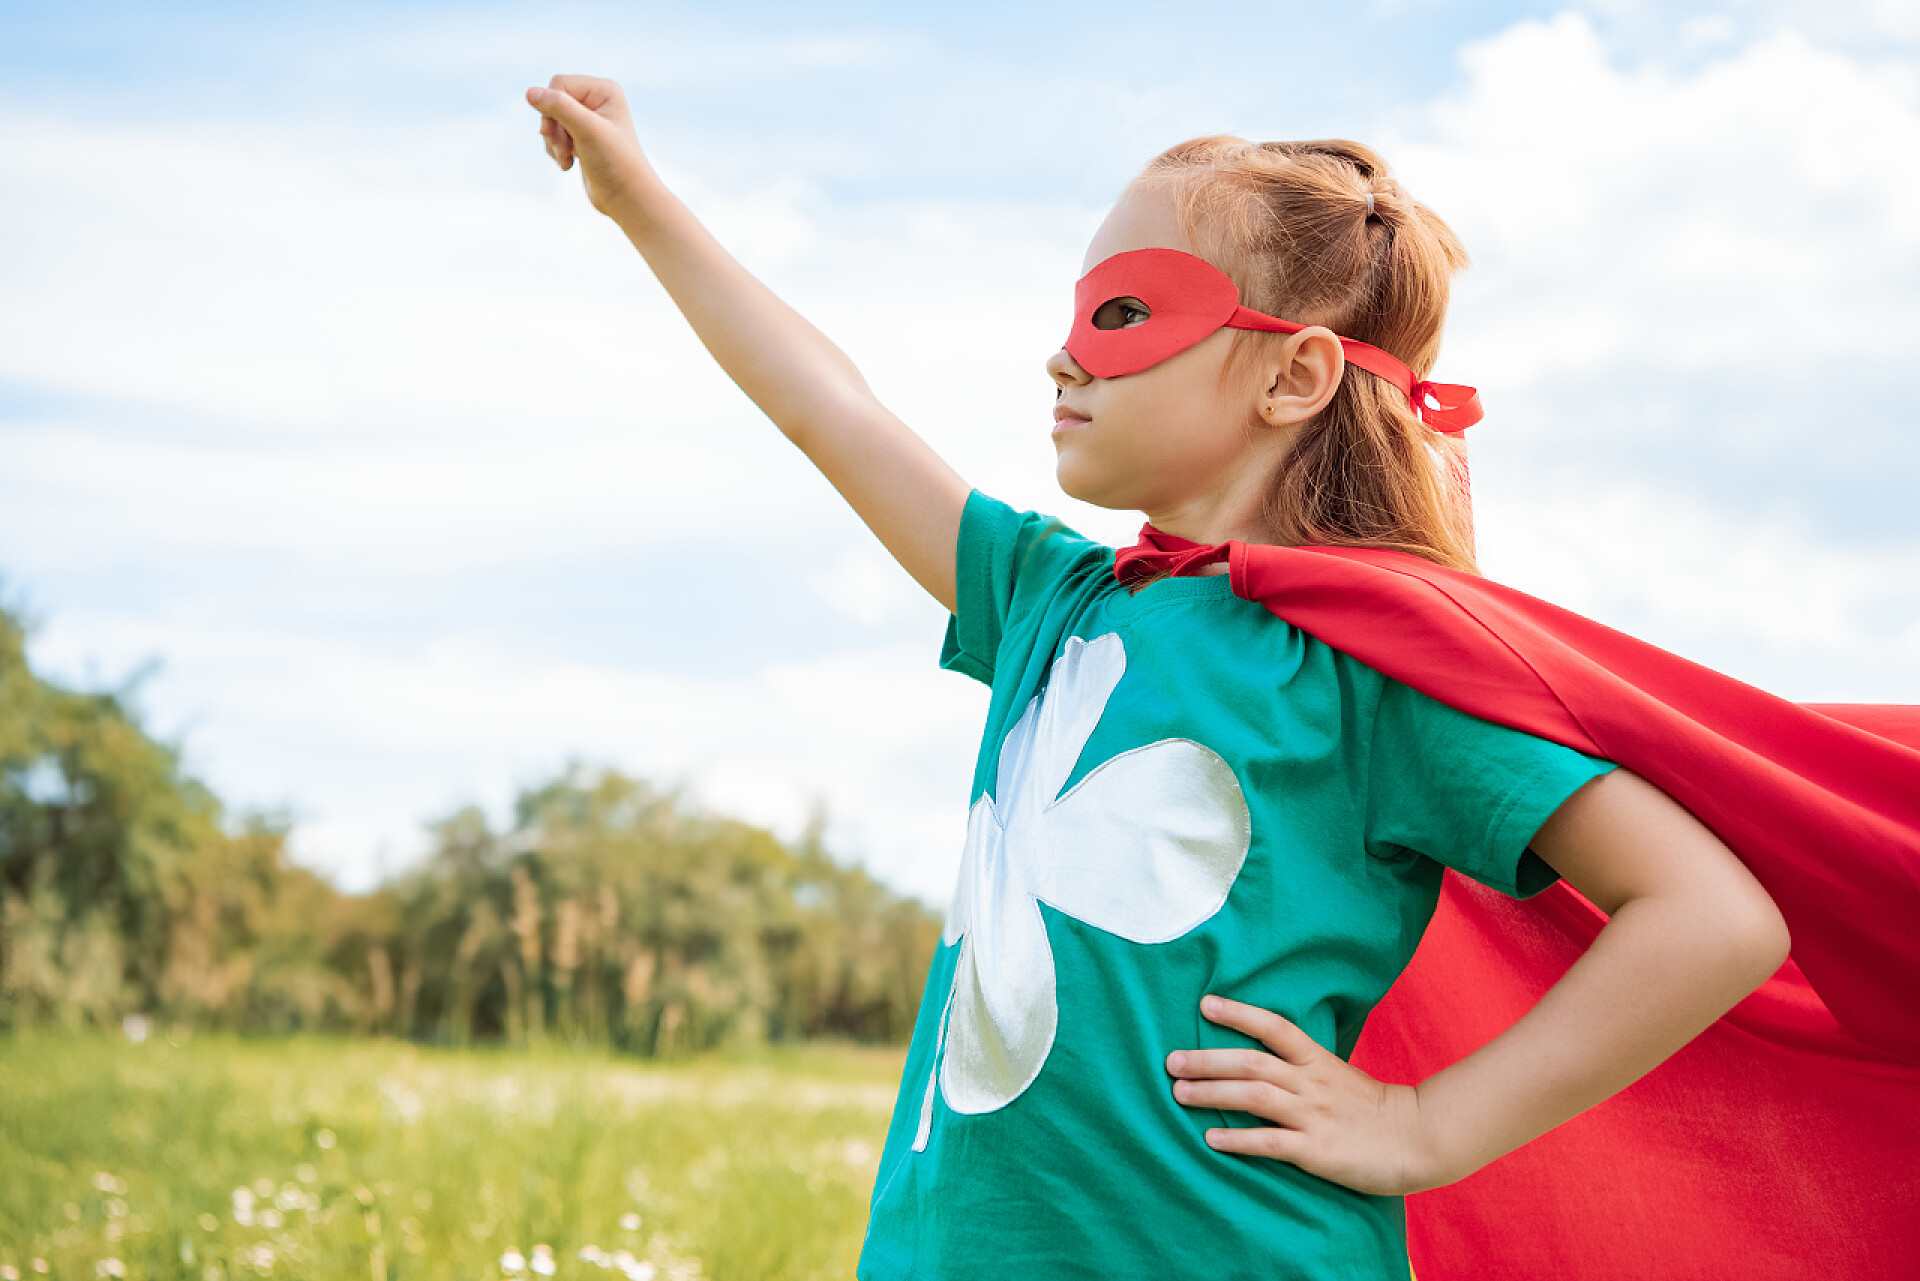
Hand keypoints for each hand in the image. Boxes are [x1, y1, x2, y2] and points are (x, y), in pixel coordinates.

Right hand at [525, 76, 654, 216]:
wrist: (626, 198)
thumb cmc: (614, 162)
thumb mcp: (586, 130)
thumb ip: (559, 108)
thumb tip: (529, 92)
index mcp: (604, 90)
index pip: (559, 84)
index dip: (552, 108)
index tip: (560, 136)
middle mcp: (597, 100)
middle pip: (552, 102)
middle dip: (553, 128)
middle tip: (562, 150)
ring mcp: (589, 120)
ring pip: (551, 120)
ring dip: (553, 142)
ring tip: (566, 159)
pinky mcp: (581, 138)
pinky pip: (555, 135)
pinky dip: (556, 150)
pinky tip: (568, 163)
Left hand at [1167, 995, 1439, 1195]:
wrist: (1418, 1139)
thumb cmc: (1371, 1108)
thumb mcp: (1336, 1074)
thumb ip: (1301, 1066)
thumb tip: (1261, 1055)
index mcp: (1317, 1060)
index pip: (1274, 1027)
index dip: (1239, 1013)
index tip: (1205, 1004)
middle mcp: (1311, 1083)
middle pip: (1252, 1062)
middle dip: (1207, 1059)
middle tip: (1171, 1061)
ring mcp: (1313, 1116)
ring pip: (1255, 1096)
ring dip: (1213, 1093)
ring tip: (1180, 1093)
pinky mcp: (1317, 1150)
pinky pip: (1270, 1142)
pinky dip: (1238, 1139)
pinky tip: (1212, 1139)